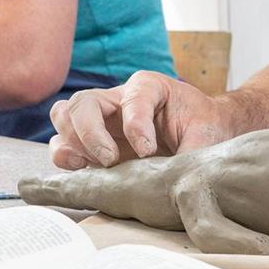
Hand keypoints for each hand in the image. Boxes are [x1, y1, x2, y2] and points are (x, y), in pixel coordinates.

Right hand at [49, 71, 232, 169]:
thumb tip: (179, 182)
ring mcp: (102, 119)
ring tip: (97, 164)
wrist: (205, 133)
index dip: (136, 124)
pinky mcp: (93, 143)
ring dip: (73, 142)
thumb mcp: (205, 136)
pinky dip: (64, 156)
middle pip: (84, 101)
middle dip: (91, 132)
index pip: (133, 96)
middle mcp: (119, 98)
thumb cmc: (205, 128)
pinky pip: (63, 143)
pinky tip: (81, 170)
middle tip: (111, 159)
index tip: (148, 151)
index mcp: (150, 86)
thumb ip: (191, 154)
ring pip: (65, 116)